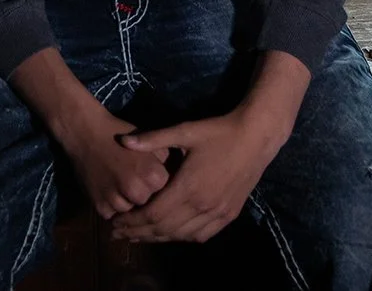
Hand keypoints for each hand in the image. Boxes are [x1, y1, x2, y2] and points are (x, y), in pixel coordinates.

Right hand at [61, 108, 172, 219]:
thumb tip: (179, 177)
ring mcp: (116, 200)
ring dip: (128, 204)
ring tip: (121, 186)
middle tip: (135, 182)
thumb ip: (166, 161)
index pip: (166, 192)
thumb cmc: (120, 134)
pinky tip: (110, 191)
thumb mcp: (150, 142)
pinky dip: (112, 207)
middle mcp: (135, 191)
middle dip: (144, 196)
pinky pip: (113, 215)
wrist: (85, 133)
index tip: (152, 177)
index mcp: (152, 176)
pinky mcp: (100, 206)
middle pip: (148, 205)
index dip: (158, 184)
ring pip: (130, 213)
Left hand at [109, 109, 287, 243]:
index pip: (153, 214)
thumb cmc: (218, 132)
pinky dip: (183, 238)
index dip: (132, 222)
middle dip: (138, 234)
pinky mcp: (229, 215)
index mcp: (188, 187)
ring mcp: (218, 213)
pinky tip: (172, 234)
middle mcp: (203, 205)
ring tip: (139, 237)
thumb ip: (154, 139)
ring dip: (158, 239)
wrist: (256, 137)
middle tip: (119, 234)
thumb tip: (123, 141)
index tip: (115, 223)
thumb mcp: (185, 131)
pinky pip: (202, 235)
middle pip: (164, 229)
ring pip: (182, 235)